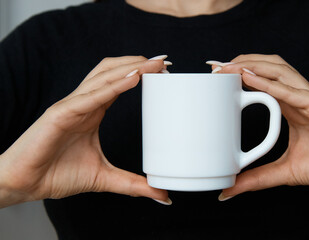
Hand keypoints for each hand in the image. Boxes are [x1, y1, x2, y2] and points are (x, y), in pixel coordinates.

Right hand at [0, 55, 171, 207]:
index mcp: (92, 111)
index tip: (163, 71)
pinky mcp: (60, 114)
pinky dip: (112, 86)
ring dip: (129, 67)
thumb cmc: (57, 174)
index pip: (119, 84)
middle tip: (164, 62)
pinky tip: (133, 79)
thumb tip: (162, 194)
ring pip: (103, 77)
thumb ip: (133, 183)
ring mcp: (71, 106)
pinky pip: (90, 97)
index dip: (140, 74)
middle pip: (112, 72)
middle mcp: (83, 103)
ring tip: (153, 64)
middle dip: (138, 64)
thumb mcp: (104, 177)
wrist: (24, 184)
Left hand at [209, 54, 308, 199]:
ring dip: (251, 65)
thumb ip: (256, 178)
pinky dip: (270, 84)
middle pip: (268, 68)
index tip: (216, 75)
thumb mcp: (284, 172)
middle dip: (241, 63)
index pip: (262, 81)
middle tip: (215, 68)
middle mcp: (298, 97)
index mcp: (290, 107)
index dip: (240, 74)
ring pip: (279, 71)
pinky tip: (249, 78)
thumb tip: (227, 191)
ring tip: (227, 67)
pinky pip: (293, 92)